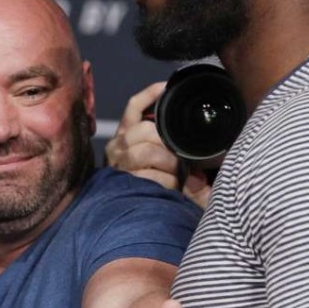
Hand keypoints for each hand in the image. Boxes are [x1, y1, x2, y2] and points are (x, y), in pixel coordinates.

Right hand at [105, 82, 211, 208]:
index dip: (150, 95)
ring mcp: (119, 166)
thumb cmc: (154, 185)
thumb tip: (191, 141)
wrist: (133, 220)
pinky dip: (166, 183)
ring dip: (167, 164)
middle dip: (165, 142)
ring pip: (146, 152)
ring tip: (175, 176)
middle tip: (177, 158)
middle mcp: (117, 147)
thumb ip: (171, 146)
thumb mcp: (162, 161)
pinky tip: (170, 189)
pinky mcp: (123, 184)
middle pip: (143, 130)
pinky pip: (150, 176)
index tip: (166, 86)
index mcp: (126, 137)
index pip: (134, 107)